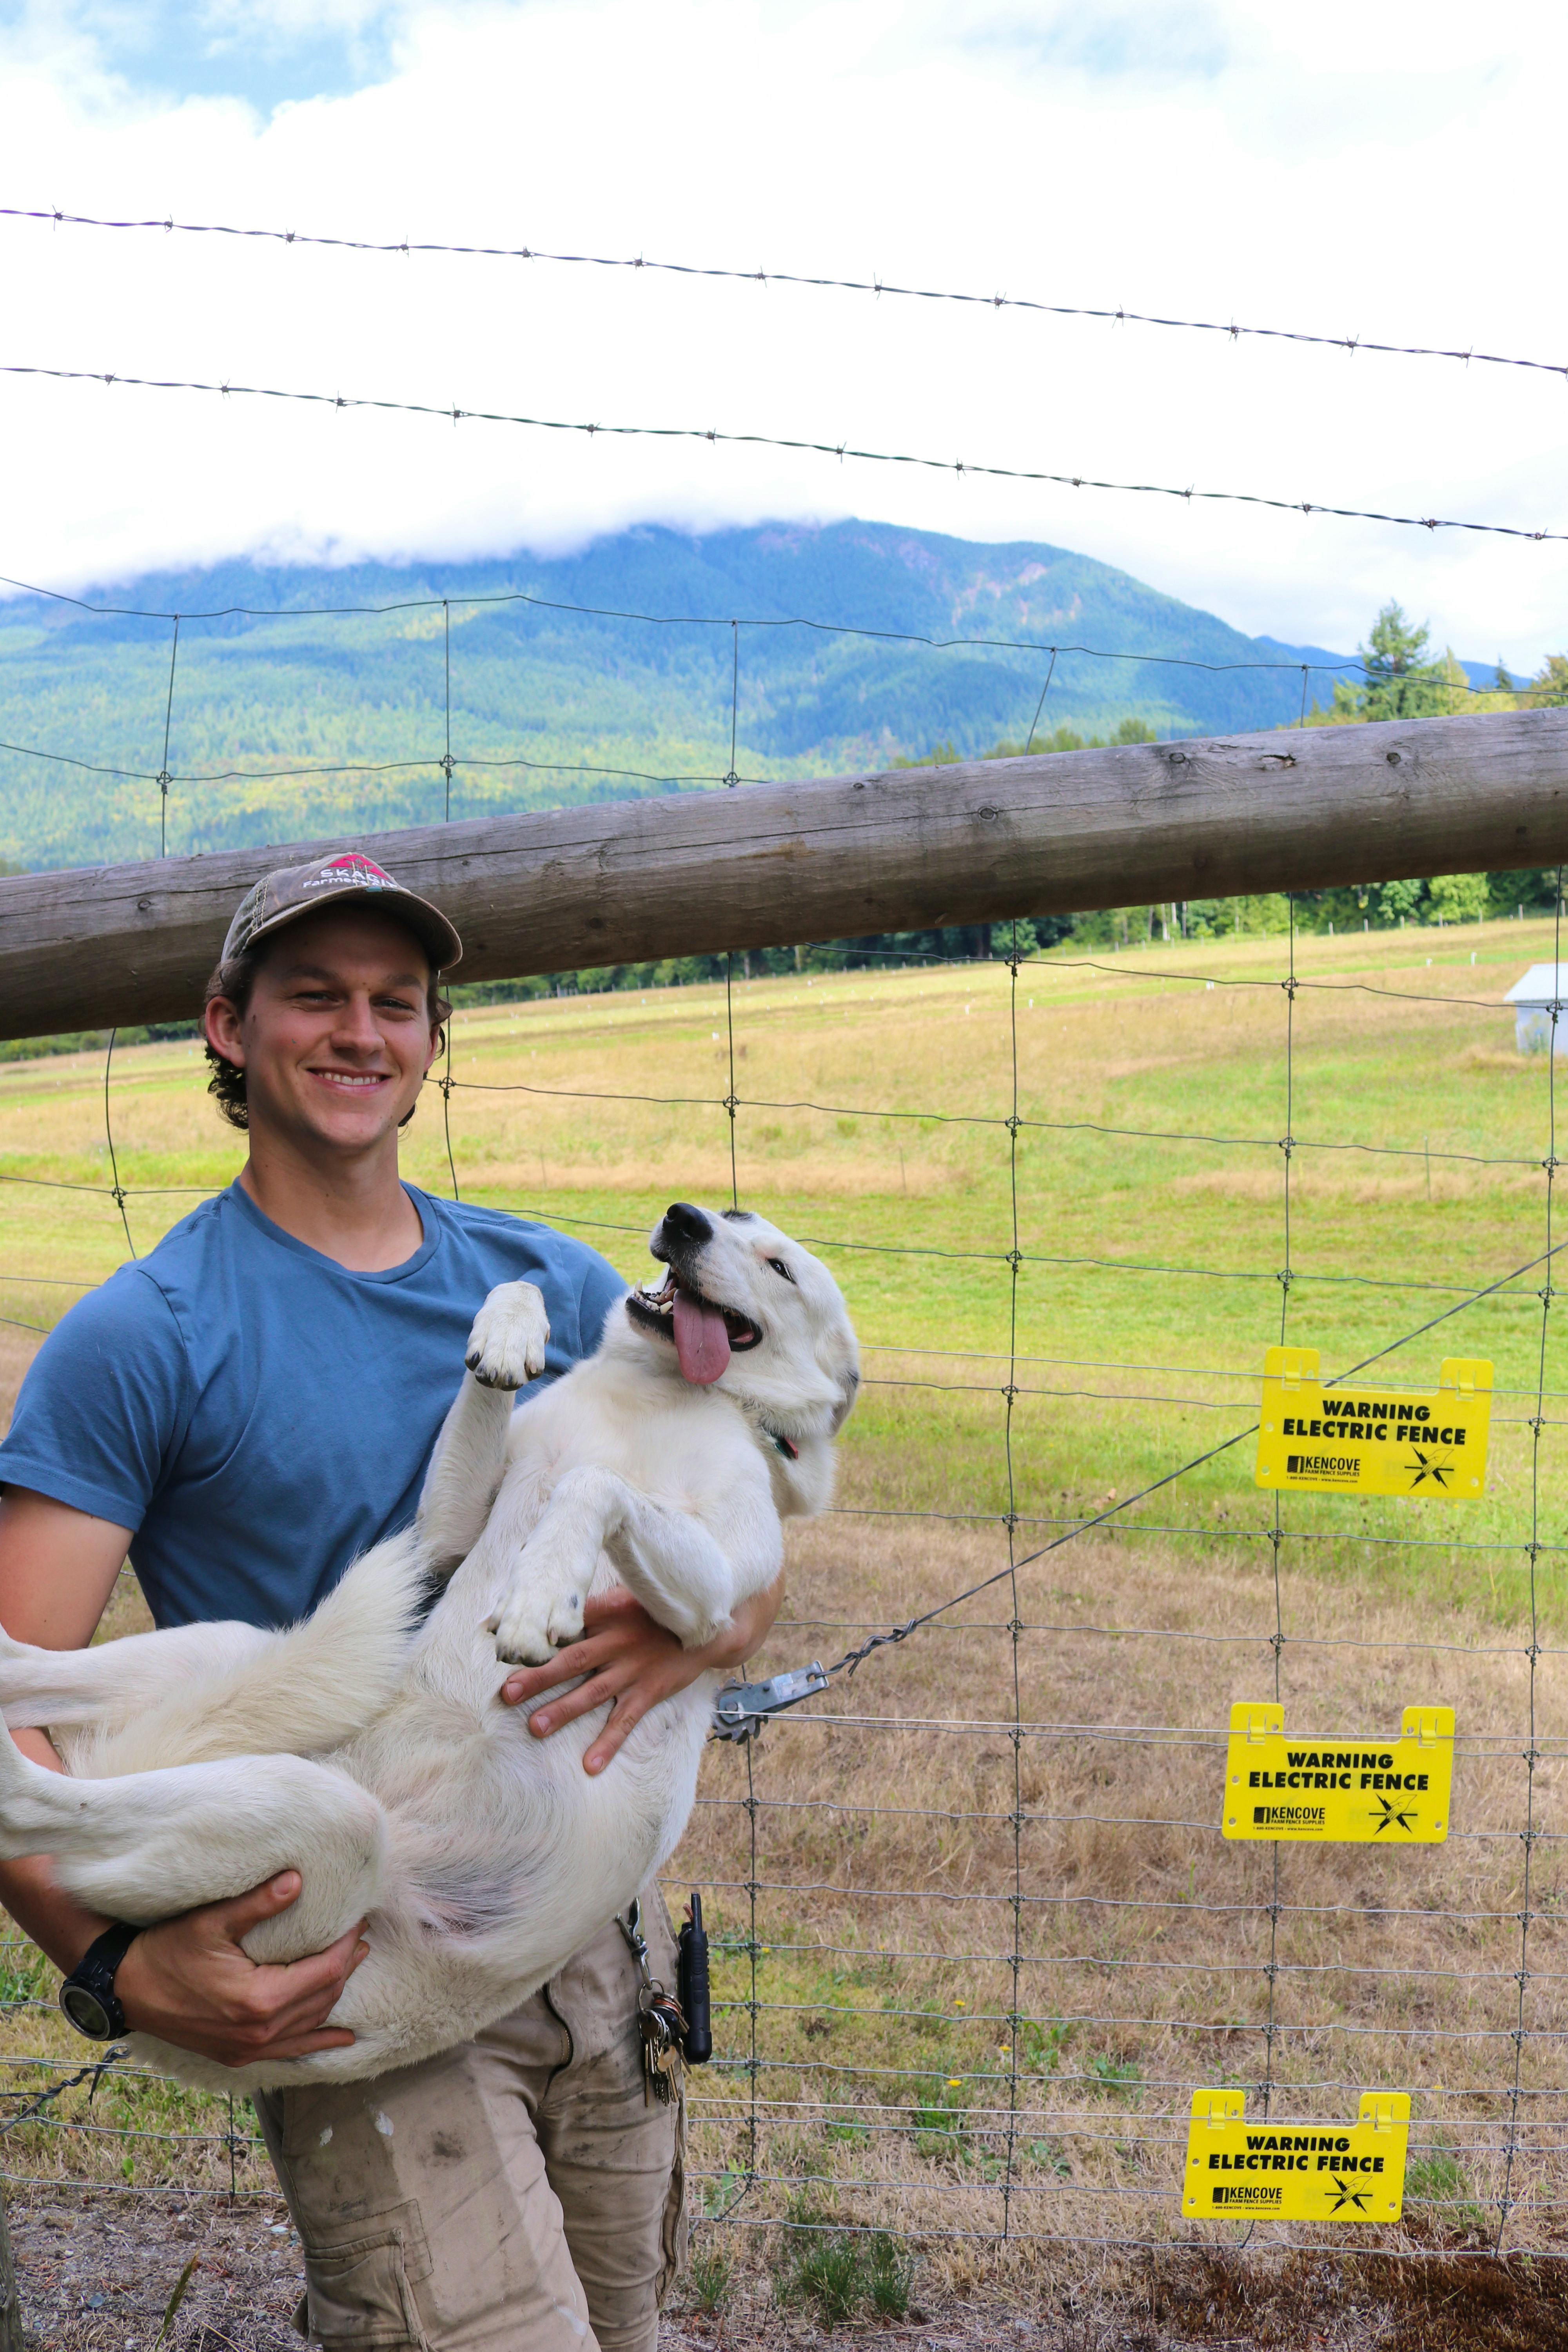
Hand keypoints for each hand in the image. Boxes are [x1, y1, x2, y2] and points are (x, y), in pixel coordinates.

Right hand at [115, 1872, 367, 2069]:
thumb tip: (297, 1880)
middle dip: (346, 1966)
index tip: (358, 1921)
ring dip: (335, 1996)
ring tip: (353, 1966)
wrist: (125, 1990)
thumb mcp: (212, 1922)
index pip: (324, 1972)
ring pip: (310, 2023)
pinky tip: (341, 2040)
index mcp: (259, 2000)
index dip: (346, 1946)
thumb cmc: (166, 1951)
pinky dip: (318, 2041)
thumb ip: (258, 1904)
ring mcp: (248, 2048)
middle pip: (322, 1998)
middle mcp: (259, 2031)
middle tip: (360, 1937)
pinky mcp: (238, 2054)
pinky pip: (291, 2050)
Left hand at [501, 1573, 784, 1774]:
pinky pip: (625, 1721)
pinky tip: (589, 1765)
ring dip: (563, 1710)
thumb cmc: (657, 1611)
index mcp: (607, 1614)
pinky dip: (608, 1744)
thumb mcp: (625, 1597)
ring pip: (592, 1691)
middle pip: (570, 1659)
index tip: (495, 1636)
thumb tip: (548, 1610)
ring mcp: (633, 1669)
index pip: (564, 1622)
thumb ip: (589, 1607)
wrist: (709, 1627)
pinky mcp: (650, 1691)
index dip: (531, 1629)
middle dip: (537, 1677)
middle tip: (506, 1693)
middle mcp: (617, 1641)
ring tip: (535, 1727)